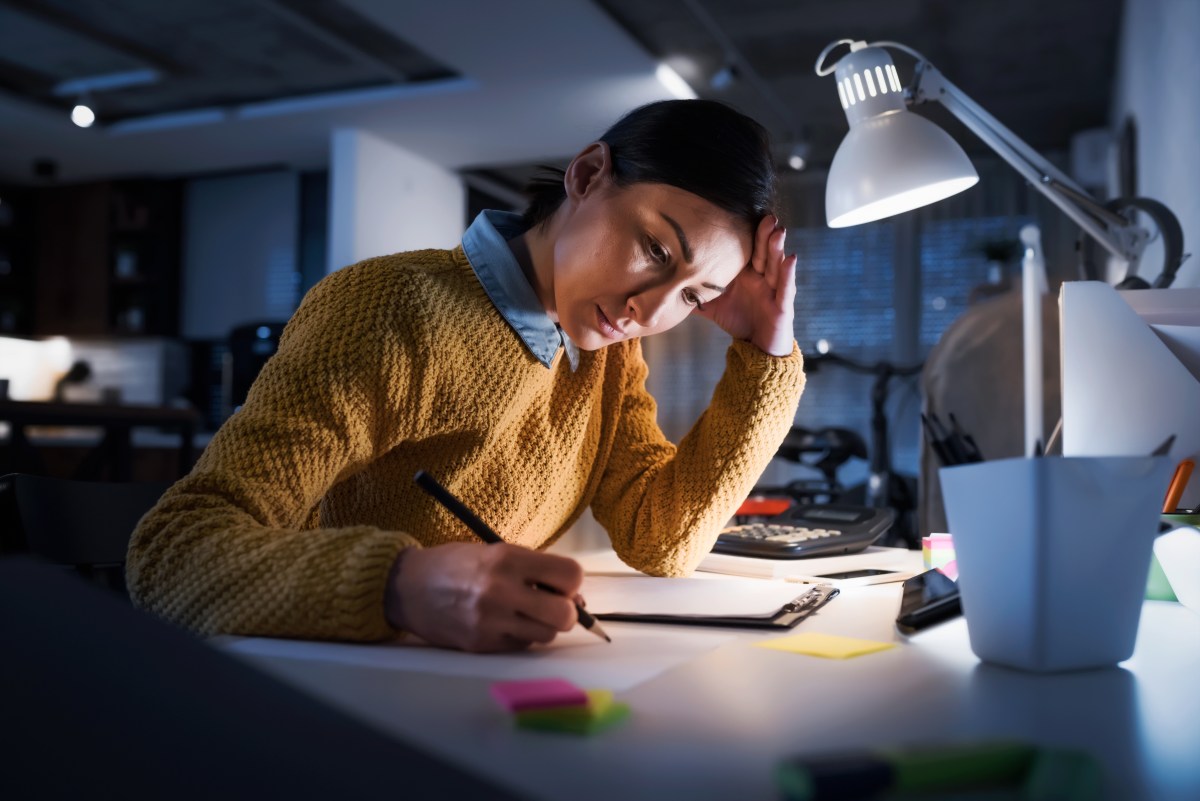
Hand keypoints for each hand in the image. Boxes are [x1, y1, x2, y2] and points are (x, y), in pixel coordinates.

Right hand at [384, 542, 583, 651]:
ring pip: (546, 635)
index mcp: (508, 559)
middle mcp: (501, 590)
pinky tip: (503, 623)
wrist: (408, 587)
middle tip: (553, 605)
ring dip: (543, 626)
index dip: (572, 583)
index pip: (570, 575)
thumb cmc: (456, 565)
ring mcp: (490, 621)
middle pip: (564, 614)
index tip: (563, 584)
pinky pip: (521, 645)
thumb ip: (534, 569)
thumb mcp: (495, 551)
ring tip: (524, 613)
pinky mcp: (481, 644)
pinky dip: (520, 636)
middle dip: (565, 612)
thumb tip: (574, 596)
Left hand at [695, 215, 797, 356]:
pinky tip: (791, 258)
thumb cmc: (738, 321)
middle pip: (763, 251)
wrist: (756, 350)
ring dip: (777, 247)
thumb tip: (666, 287)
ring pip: (776, 265)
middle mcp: (761, 277)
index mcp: (746, 273)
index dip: (746, 232)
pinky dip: (788, 273)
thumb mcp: (713, 306)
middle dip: (764, 233)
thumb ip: (694, 294)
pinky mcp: (783, 305)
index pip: (746, 249)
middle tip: (765, 214)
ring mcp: (773, 289)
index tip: (741, 213)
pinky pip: (786, 287)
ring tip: (778, 229)